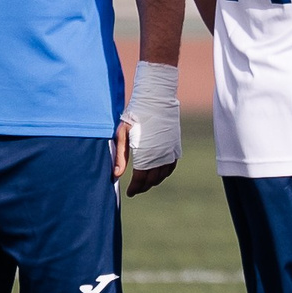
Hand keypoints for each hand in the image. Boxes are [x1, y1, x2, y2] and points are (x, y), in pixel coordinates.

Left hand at [119, 62, 179, 194]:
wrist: (156, 99)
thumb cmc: (135, 115)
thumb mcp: (123, 134)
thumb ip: (120, 156)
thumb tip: (116, 175)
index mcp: (146, 154)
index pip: (140, 179)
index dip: (134, 188)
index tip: (129, 193)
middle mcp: (160, 156)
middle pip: (152, 180)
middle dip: (143, 187)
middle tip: (135, 189)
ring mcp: (169, 152)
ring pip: (163, 175)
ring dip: (154, 181)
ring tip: (145, 183)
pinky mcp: (175, 147)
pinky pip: (171, 167)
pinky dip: (164, 173)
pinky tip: (157, 173)